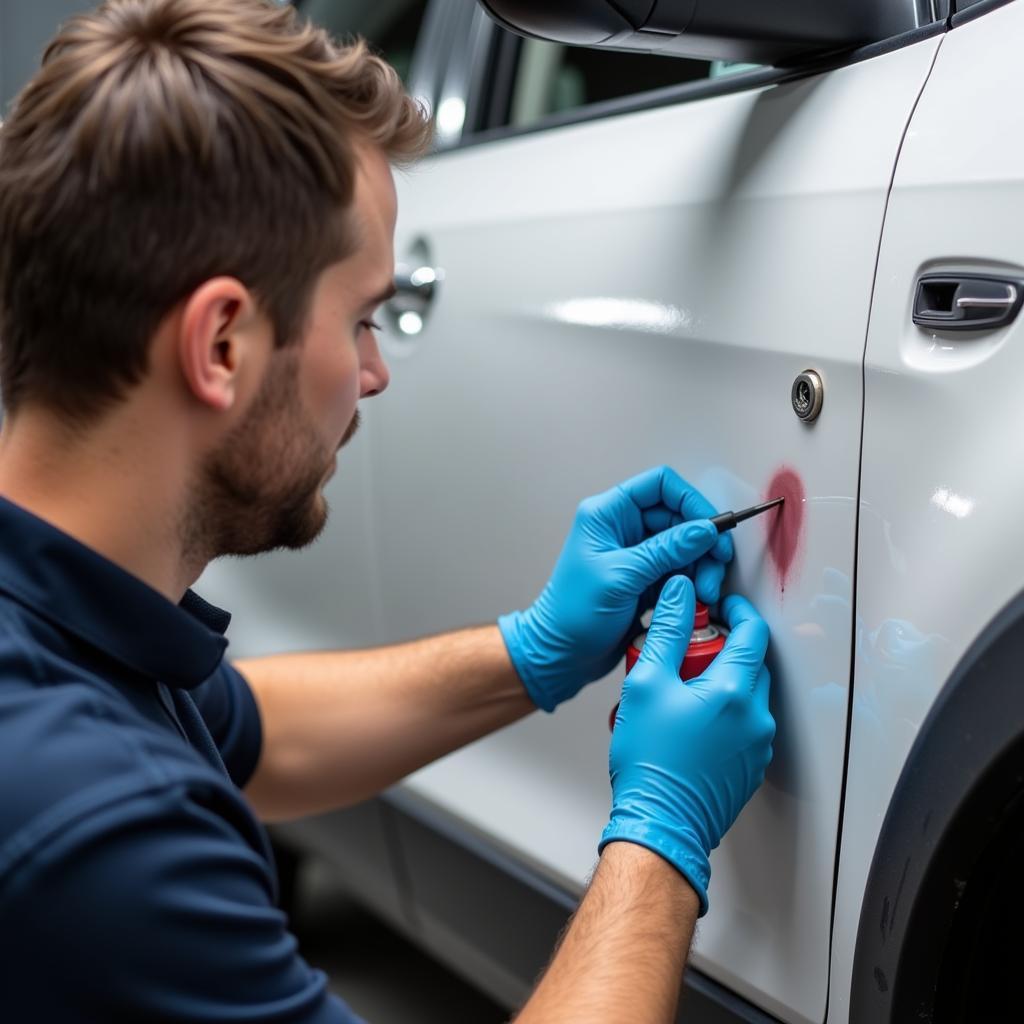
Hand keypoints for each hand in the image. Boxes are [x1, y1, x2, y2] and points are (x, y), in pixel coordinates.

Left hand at [498, 466, 732, 710]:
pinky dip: (694, 583)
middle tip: (715, 565)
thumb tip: (704, 530)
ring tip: (705, 591)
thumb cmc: (571, 614)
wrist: (562, 655)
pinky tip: (698, 599)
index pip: (659, 486)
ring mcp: (637, 555)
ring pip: (686, 546)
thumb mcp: (621, 577)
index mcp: (607, 514)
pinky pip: (682, 571)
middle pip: (679, 517)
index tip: (710, 527)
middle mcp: (624, 529)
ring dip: (702, 566)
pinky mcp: (647, 579)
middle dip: (702, 541)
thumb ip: (665, 550)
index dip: (690, 501)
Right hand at [599, 577, 773, 914]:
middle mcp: (755, 718)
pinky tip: (692, 723)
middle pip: (753, 663)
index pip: (753, 632)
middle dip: (727, 647)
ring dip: (726, 683)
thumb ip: (667, 632)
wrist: (659, 825)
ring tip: (684, 690)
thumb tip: (679, 596)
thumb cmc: (650, 763)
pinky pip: (745, 727)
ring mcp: (757, 746)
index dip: (736, 610)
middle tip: (691, 649)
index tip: (720, 606)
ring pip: (749, 696)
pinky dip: (726, 714)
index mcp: (734, 691)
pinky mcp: (750, 768)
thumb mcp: (646, 684)